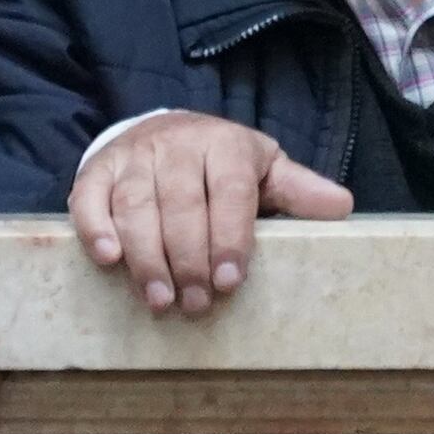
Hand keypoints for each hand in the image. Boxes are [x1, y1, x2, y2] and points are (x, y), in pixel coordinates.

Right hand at [71, 111, 354, 316]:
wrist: (163, 130)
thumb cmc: (221, 164)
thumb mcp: (262, 170)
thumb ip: (296, 190)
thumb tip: (342, 207)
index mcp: (226, 144)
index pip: (230, 190)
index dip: (230, 236)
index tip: (231, 280)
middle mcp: (178, 145)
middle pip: (182, 203)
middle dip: (189, 258)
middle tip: (196, 303)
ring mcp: (135, 157)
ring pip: (137, 206)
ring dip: (147, 257)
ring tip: (159, 300)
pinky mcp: (97, 171)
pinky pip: (90, 200)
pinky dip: (97, 229)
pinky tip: (109, 260)